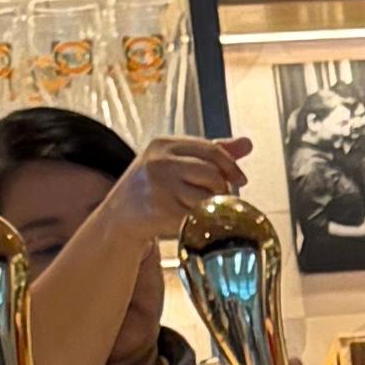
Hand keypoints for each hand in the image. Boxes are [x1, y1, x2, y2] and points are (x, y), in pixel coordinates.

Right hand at [110, 133, 254, 240]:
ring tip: (196, 208)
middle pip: (213, 175)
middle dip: (220, 190)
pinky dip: (199, 222)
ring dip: (210, 207)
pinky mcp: (160, 210)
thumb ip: (210, 153)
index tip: (241, 180)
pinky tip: (189, 221)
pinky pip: (196, 217)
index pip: (212, 151)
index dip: (231, 167)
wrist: (118, 217)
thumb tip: (247, 143)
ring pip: (207, 198)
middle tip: (213, 198)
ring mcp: (159, 186)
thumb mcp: (175, 162)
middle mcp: (160, 162)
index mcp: (164, 144)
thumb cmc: (152, 187)